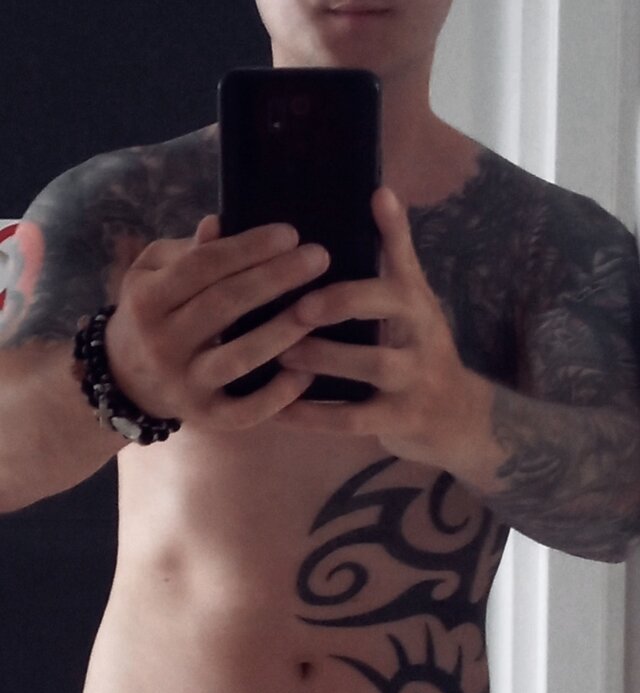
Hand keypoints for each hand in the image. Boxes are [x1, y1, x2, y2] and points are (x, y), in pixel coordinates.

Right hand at [105, 217, 329, 430]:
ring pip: (239, 357)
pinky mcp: (205, 417)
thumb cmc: (151, 314)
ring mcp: (185, 384)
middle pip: (225, 305)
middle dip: (275, 278)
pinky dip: (278, 395)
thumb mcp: (153, 274)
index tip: (290, 233)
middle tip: (319, 257)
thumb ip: (188, 251)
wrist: (124, 380)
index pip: (203, 266)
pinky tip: (307, 373)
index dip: (248, 248)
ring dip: (282, 332)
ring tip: (319, 308)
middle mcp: (163, 342)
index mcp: (148, 299)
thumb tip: (220, 223)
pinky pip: (246, 411)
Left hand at [276, 187, 491, 469]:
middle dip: (342, 302)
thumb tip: (378, 190)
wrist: (458, 416)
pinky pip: (353, 418)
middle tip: (298, 304)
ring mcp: (414, 378)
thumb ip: (393, 255)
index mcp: (416, 300)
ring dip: (324, 358)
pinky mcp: (401, 419)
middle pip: (389, 308)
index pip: (406, 258)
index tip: (373, 198)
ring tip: (281, 356)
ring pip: (372, 364)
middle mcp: (421, 333)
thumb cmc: (419, 349)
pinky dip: (313, 415)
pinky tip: (279, 410)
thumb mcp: (414, 302)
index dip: (392, 229)